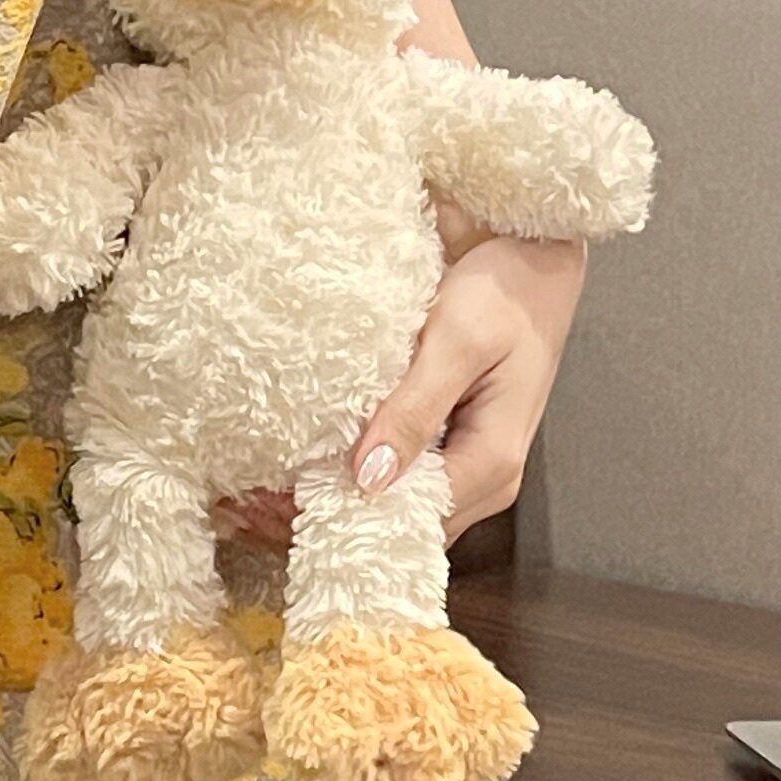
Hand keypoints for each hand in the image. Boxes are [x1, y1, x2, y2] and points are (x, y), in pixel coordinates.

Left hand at [212, 224, 588, 550]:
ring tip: (250, 496)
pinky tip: (291, 469)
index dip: (331, 524)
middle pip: (393, 528)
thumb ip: (413, 410)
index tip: (263, 510)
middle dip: (317, 523)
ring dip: (324, 506)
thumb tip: (368, 478)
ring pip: (389, 509)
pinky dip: (342, 480)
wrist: (540, 252)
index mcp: (491, 464)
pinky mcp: (447, 443)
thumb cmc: (508, 288)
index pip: (404, 523)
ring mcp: (465, 465)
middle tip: (241, 507)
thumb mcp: (456, 341)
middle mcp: (483, 481)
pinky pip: (394, 479)